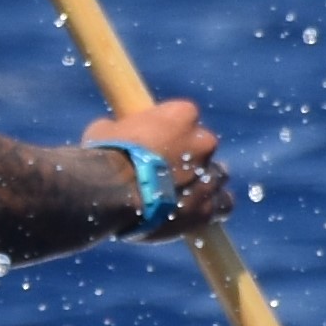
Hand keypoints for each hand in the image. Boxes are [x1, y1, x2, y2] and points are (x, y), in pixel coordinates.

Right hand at [85, 96, 230, 237]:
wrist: (109, 193)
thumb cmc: (104, 156)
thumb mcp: (107, 129)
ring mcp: (208, 175)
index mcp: (182, 114)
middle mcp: (202, 140)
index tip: (159, 142)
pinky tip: (199, 211)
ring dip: (204, 182)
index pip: (186, 116)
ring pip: (217, 175)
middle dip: (190, 156)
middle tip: (168, 170)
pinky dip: (212, 207)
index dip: (172, 130)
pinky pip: (221, 205)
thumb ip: (124, 130)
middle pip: (204, 145)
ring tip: (184, 194)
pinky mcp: (206, 207)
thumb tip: (116, 133)